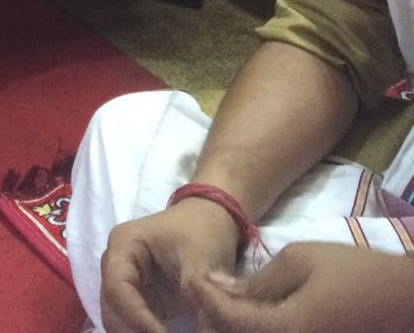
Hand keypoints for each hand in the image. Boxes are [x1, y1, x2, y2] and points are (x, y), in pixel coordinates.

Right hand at [100, 200, 239, 332]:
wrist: (211, 222)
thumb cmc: (202, 231)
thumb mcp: (202, 259)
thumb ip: (198, 294)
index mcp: (124, 245)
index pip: (117, 287)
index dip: (135, 317)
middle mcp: (116, 265)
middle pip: (112, 309)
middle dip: (133, 331)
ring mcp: (125, 283)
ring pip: (118, 321)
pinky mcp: (139, 300)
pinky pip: (132, 325)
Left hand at [188, 242, 413, 332]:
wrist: (402, 301)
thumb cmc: (353, 273)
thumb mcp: (301, 260)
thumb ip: (258, 281)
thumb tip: (218, 287)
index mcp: (285, 329)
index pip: (228, 318)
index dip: (205, 299)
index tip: (192, 280)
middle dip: (215, 320)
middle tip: (202, 297)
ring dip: (233, 327)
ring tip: (221, 307)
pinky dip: (256, 330)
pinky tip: (249, 317)